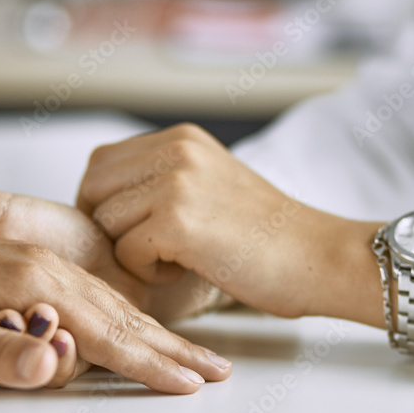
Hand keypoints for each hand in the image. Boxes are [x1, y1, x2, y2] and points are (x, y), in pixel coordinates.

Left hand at [0, 182, 231, 391]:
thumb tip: (52, 365)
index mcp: (36, 282)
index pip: (108, 334)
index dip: (151, 363)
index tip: (190, 384)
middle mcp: (52, 273)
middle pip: (127, 319)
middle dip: (174, 349)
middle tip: (217, 373)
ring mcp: (50, 270)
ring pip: (118, 310)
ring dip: (160, 337)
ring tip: (197, 359)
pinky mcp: (43, 271)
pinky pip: (98, 303)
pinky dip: (131, 323)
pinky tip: (144, 333)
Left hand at [77, 124, 352, 317]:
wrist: (319, 256)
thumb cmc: (270, 236)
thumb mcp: (212, 184)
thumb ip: (164, 180)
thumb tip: (102, 203)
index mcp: (183, 139)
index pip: (102, 163)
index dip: (105, 204)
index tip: (132, 231)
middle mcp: (176, 151)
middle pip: (94, 189)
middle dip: (109, 228)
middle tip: (148, 251)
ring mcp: (176, 184)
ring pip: (107, 223)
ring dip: (132, 252)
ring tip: (178, 260)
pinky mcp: (178, 223)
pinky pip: (126, 253)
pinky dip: (150, 273)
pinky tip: (188, 270)